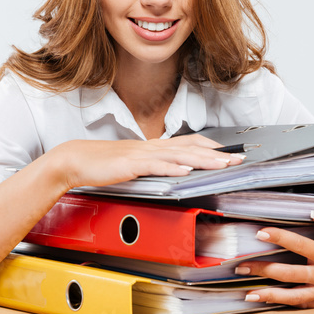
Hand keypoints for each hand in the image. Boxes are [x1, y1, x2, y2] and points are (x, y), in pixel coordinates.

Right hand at [52, 135, 243, 189]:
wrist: (75, 160)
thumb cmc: (104, 163)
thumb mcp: (136, 163)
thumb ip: (156, 165)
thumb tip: (177, 169)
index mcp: (155, 146)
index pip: (189, 142)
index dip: (212, 147)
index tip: (231, 153)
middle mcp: (152, 147)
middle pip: (190, 147)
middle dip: (217, 154)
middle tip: (238, 159)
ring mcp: (142, 154)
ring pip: (179, 154)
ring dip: (203, 159)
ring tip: (222, 164)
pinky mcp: (131, 165)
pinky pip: (155, 165)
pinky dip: (172, 167)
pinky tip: (186, 170)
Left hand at [235, 211, 313, 307]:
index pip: (300, 245)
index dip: (280, 238)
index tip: (261, 232)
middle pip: (288, 273)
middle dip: (263, 269)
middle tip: (241, 265)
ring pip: (291, 295)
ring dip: (268, 294)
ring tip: (247, 292)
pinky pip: (301, 304)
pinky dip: (282, 304)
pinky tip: (266, 301)